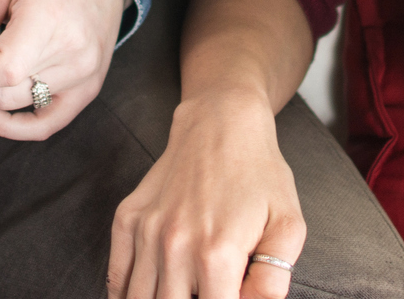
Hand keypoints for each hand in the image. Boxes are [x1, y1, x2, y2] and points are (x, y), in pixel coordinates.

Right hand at [108, 92, 305, 298]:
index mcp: (217, 255)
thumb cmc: (260, 175)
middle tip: (204, 293)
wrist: (221, 122)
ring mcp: (146, 232)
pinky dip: (123, 295)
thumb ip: (273, 280)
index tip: (229, 298)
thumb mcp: (288, 225)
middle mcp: (175, 246)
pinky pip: (115, 275)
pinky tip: (144, 296)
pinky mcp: (128, 218)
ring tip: (178, 294)